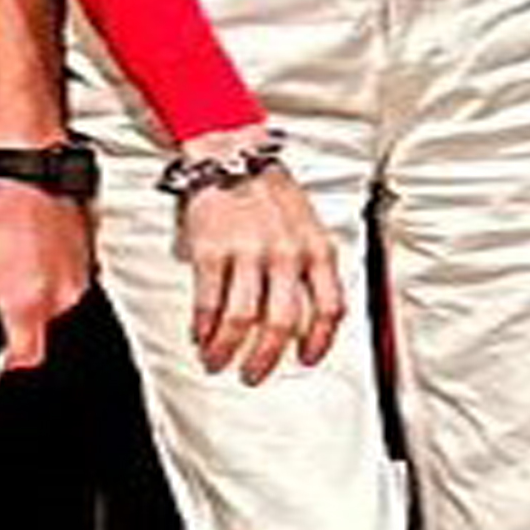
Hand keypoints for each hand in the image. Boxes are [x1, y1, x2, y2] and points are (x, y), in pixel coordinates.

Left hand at [0, 177, 94, 369]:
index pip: (25, 357)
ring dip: (31, 296)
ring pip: (52, 305)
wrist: (28, 162)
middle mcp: (58, 293)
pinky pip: (66, 281)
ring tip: (8, 266)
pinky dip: (48, 275)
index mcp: (24, 299)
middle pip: (36, 330)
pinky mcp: (84, 256)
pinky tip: (27, 252)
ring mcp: (75, 274)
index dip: (6, 363)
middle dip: (12, 319)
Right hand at [177, 151, 346, 383]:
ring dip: (228, 350)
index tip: (307, 360)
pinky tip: (200, 337)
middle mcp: (286, 254)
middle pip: (282, 324)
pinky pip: (209, 301)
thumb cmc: (272, 194)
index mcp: (316, 249)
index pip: (329, 308)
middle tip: (254, 375)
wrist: (232, 154)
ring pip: (241, 319)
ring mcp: (248, 252)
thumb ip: (311, 267)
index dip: (319, 341)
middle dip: (266, 358)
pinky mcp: (212, 250)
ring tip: (218, 363)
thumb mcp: (308, 226)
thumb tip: (307, 320)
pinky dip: (204, 327)